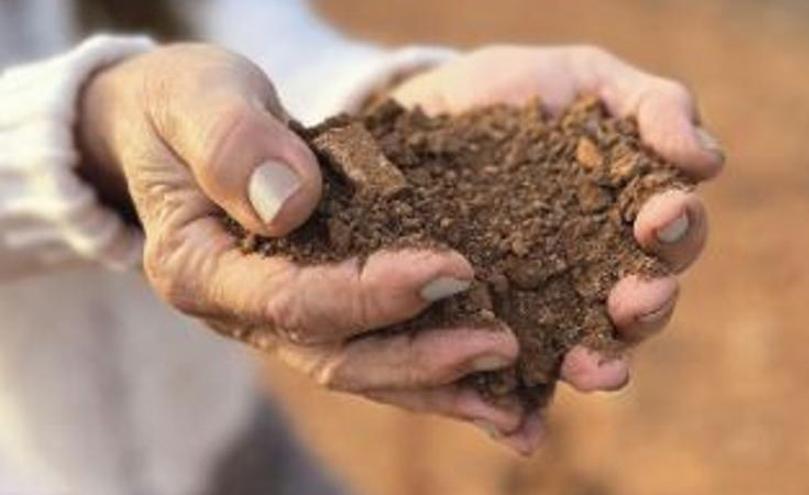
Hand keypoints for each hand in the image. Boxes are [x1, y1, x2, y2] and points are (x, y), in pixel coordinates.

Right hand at [77, 44, 524, 443]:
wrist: (178, 127)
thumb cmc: (185, 106)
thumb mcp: (196, 99)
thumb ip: (231, 144)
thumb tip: (290, 203)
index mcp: (201, 271)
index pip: (292, 300)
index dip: (371, 294)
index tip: (452, 270)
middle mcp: (241, 313)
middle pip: (337, 357)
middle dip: (423, 357)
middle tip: (503, 346)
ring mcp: (281, 320)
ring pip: (364, 371)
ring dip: (439, 387)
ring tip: (515, 407)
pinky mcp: (320, 310)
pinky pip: (378, 349)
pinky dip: (434, 372)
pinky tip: (495, 393)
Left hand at [393, 45, 724, 452]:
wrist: (428, 116)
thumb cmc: (520, 94)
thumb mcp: (586, 79)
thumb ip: (653, 107)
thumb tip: (708, 162)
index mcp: (630, 217)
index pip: (673, 236)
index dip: (676, 229)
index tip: (661, 217)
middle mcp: (596, 272)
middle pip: (640, 308)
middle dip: (646, 308)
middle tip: (633, 303)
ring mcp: (543, 305)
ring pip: (588, 350)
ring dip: (600, 364)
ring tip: (592, 371)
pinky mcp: (485, 327)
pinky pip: (509, 376)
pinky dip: (522, 407)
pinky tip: (521, 427)